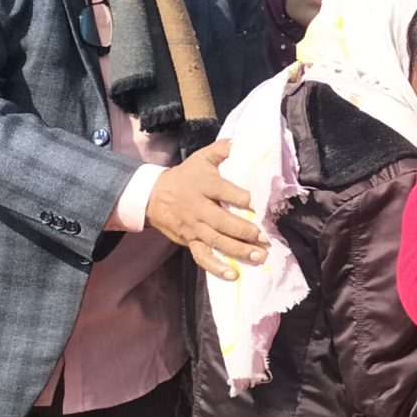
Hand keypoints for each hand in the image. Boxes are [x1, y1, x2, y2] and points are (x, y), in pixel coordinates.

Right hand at [146, 139, 267, 278]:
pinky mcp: (189, 241)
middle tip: (265, 238)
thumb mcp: (201, 158)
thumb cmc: (185, 176)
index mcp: (204, 185)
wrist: (152, 196)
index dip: (242, 199)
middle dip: (244, 231)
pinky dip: (216, 267)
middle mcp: (198, 208)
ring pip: (216, 241)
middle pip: (222, 222)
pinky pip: (202, 257)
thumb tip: (243, 141)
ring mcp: (193, 227)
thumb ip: (223, 149)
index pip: (225, 192)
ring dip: (237, 250)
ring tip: (258, 256)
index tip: (260, 204)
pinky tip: (233, 275)